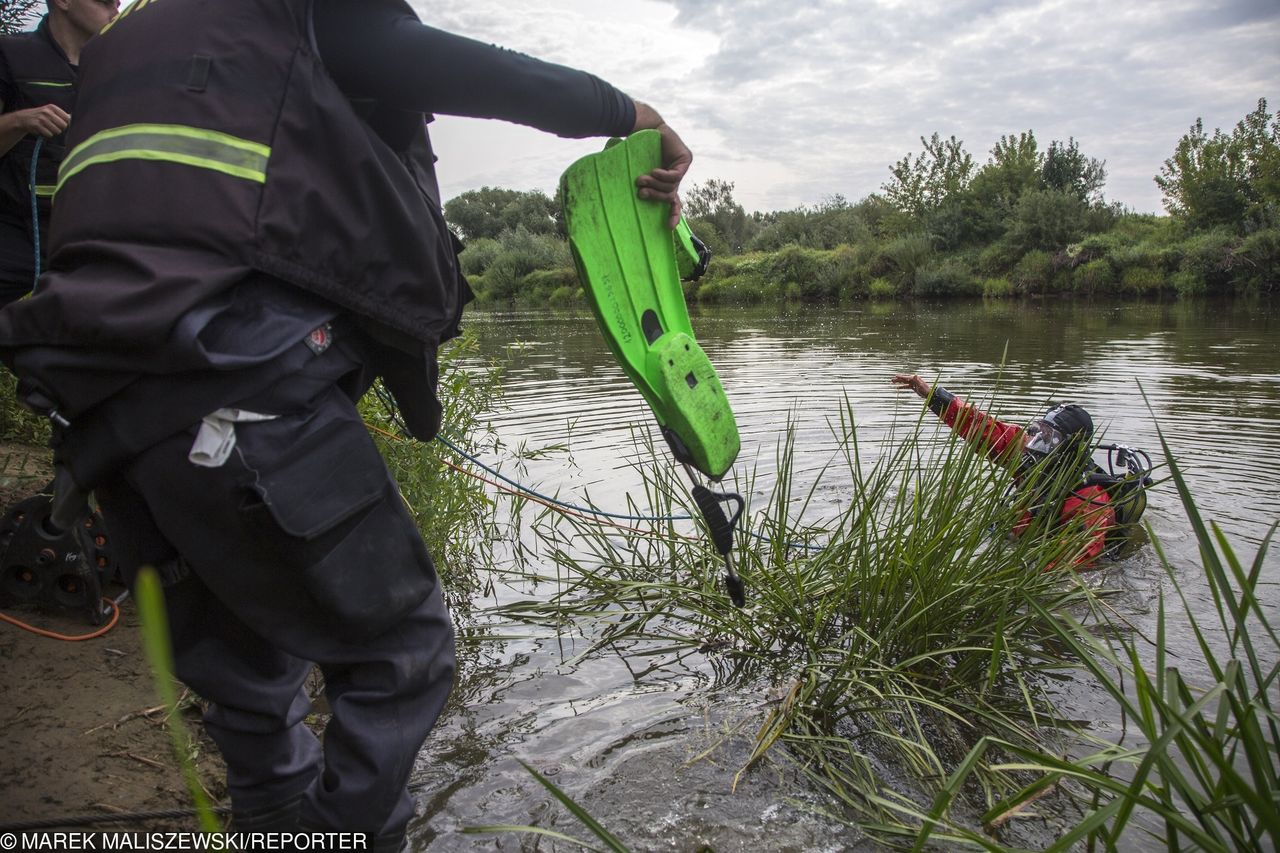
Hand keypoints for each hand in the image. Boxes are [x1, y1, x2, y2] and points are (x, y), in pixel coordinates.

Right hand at [13, 104, 70, 137]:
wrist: (24, 118)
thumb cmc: (40, 116)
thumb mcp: (50, 111)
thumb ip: (61, 115)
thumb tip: (72, 117)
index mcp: (52, 107)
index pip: (67, 118)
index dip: (66, 123)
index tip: (60, 123)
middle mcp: (47, 112)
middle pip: (64, 126)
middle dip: (60, 128)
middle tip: (54, 127)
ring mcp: (42, 118)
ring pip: (57, 131)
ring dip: (53, 132)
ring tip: (47, 128)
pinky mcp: (37, 125)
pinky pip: (49, 134)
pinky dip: (47, 134)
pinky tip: (42, 130)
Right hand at [632, 102, 691, 228]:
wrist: (643, 127)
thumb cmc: (635, 149)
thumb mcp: (637, 172)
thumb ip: (639, 185)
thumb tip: (633, 198)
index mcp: (666, 182)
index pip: (673, 202)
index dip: (673, 214)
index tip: (669, 227)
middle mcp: (676, 176)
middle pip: (670, 196)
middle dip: (655, 197)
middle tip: (640, 194)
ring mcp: (682, 168)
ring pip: (671, 187)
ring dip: (655, 185)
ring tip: (641, 179)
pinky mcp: (685, 160)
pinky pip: (675, 175)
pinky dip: (663, 176)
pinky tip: (654, 171)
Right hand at [890, 374, 929, 398]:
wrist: (929, 394)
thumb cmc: (925, 390)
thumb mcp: (921, 385)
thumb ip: (917, 380)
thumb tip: (915, 375)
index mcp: (915, 378)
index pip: (906, 377)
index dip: (901, 377)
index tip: (895, 376)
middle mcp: (913, 380)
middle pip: (904, 379)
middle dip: (898, 379)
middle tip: (892, 379)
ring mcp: (913, 383)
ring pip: (904, 382)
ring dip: (899, 382)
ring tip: (893, 382)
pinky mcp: (913, 387)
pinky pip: (906, 386)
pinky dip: (902, 386)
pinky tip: (897, 387)